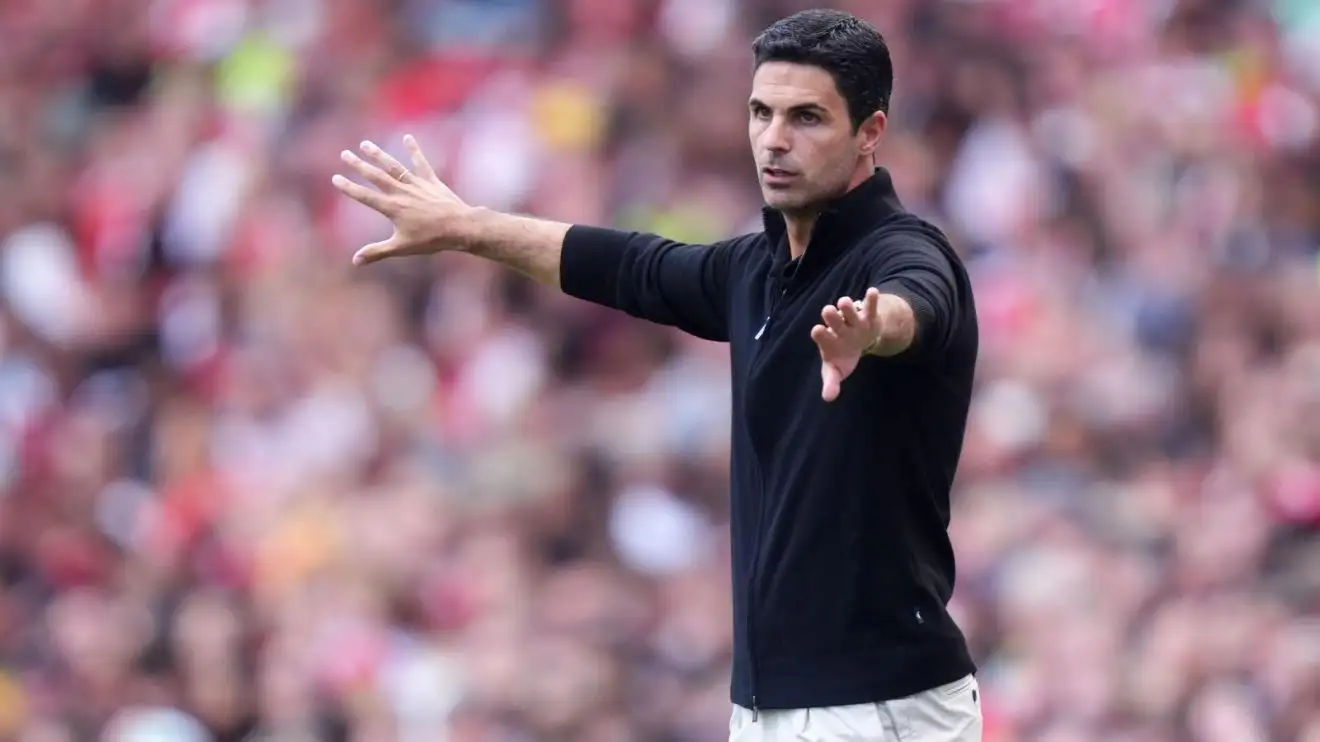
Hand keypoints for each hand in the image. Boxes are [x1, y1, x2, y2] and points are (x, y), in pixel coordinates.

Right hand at [332, 136, 469, 264]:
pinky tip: (407, 137)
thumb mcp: (401, 247)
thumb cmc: (430, 239)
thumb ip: (377, 252)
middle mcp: (401, 192)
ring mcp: (416, 185)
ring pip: (394, 166)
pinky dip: (414, 150)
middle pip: (376, 176)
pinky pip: (421, 163)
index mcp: (392, 208)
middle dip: (359, 165)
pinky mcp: (431, 181)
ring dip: (379, 155)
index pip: (365, 196)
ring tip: (365, 144)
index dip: (349, 187)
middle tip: (344, 154)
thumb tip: (355, 261)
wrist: (459, 227)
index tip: (336, 178)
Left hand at [810, 287, 883, 402]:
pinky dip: (871, 298)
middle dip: (831, 316)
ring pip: (849, 309)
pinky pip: (870, 305)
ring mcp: (853, 320)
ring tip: (844, 302)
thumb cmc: (842, 356)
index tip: (817, 330)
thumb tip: (828, 398)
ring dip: (847, 306)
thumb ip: (831, 382)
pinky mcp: (869, 316)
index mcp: (828, 340)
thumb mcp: (836, 371)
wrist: (858, 343)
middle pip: (833, 319)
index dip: (820, 333)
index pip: (821, 336)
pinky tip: (872, 292)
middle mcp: (838, 327)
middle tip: (828, 311)